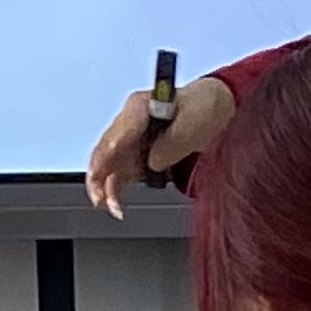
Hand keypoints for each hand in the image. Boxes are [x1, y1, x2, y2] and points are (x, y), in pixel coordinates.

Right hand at [85, 75, 233, 215]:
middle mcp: (127, 122)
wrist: (211, 108)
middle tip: (101, 195)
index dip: (110, 151)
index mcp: (139, 106)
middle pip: (104, 149)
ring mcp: (129, 139)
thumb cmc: (201, 108)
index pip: (119, 131)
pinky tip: (115, 204)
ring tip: (106, 204)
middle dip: (99, 173)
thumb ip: (170, 145)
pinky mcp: (134, 154)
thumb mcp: (191, 124)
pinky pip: (117, 173)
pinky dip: (113, 189)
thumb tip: (152, 162)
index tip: (103, 169)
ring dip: (103, 185)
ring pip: (106, 164)